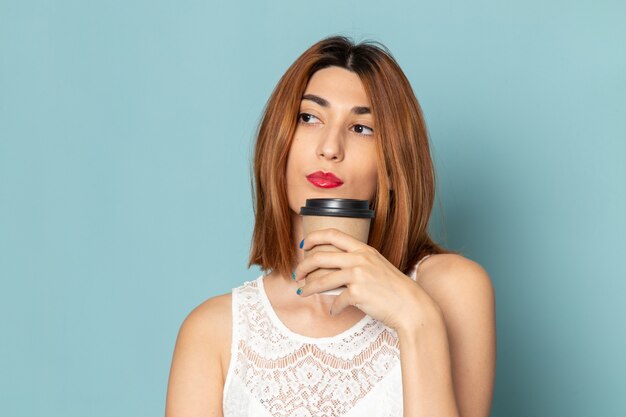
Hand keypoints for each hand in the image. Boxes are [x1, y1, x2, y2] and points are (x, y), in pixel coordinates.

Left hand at [294, 228, 439, 332]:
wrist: (411, 306)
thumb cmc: (394, 289)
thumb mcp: (376, 267)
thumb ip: (356, 264)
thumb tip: (330, 271)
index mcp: (364, 249)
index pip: (333, 234)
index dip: (314, 237)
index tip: (303, 246)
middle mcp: (360, 258)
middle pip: (320, 256)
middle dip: (304, 266)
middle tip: (297, 274)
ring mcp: (358, 275)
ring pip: (322, 279)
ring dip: (309, 287)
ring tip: (303, 292)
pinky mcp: (358, 293)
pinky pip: (337, 301)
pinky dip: (334, 308)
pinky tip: (335, 311)